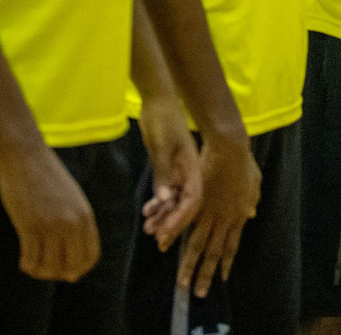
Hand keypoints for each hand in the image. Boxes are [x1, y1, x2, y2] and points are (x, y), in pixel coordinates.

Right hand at [0, 142, 100, 281]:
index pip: (91, 256)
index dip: (80, 270)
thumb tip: (73, 254)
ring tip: (33, 265)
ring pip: (49, 267)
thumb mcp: (72, 199)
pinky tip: (24, 262)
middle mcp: (72, 223)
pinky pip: (30, 259)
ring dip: (40, 271)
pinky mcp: (29, 225)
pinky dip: (27, 265)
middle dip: (59, 274)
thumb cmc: (48, 178)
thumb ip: (76, 222)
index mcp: (85, 216)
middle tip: (47, 270)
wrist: (26, 157)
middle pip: (72, 266)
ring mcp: (51, 225)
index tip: (67, 272)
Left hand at [138, 96, 201, 252]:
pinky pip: (166, 192)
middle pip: (185, 204)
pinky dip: (158, 204)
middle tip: (159, 241)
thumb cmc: (161, 120)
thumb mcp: (161, 145)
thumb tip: (164, 200)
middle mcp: (188, 171)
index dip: (180, 217)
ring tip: (149, 229)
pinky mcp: (168, 168)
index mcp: (192, 166)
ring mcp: (178, 170)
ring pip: (175, 200)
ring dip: (164, 216)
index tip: (165, 233)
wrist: (158, 100)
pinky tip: (148, 213)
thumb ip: (163, 172)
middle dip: (173, 223)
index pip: (192, 198)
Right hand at [178, 130, 260, 297]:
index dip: (226, 263)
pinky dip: (173, 239)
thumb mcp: (254, 185)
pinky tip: (165, 250)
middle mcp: (223, 219)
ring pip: (197, 245)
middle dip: (205, 274)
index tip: (222, 279)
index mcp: (238, 216)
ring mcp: (207, 212)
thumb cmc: (244, 164)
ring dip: (189, 265)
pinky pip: (183, 225)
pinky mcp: (194, 202)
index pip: (232, 246)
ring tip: (182, 283)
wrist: (229, 148)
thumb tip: (252, 214)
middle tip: (198, 293)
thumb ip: (251, 201)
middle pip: (213, 252)